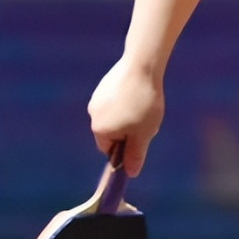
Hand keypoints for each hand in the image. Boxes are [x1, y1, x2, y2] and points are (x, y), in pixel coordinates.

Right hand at [87, 56, 164, 177]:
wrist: (142, 65)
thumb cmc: (144, 103)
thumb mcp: (144, 134)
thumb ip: (135, 155)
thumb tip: (130, 174)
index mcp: (100, 130)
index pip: (109, 149)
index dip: (125, 146)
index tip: (141, 137)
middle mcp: (93, 114)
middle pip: (110, 131)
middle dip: (127, 129)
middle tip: (146, 120)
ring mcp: (97, 97)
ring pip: (113, 114)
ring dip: (128, 113)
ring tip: (145, 103)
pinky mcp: (105, 84)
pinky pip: (115, 99)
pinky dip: (126, 99)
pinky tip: (140, 91)